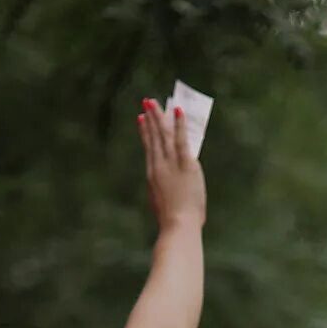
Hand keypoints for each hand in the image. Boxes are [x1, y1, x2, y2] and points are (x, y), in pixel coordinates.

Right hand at [141, 97, 205, 233]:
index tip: (141, 119)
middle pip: (154, 137)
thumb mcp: (164, 204)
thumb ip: (165, 192)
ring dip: (159, 116)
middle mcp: (159, 165)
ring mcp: (171, 164)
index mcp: (152, 175)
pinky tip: (177, 110)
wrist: (178, 226)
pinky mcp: (185, 165)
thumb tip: (169, 190)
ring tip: (155, 102)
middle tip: (147, 102)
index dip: (145, 132)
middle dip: (150, 118)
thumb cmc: (174, 222)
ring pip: (164, 135)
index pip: (149, 148)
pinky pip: (182, 140)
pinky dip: (179, 124)